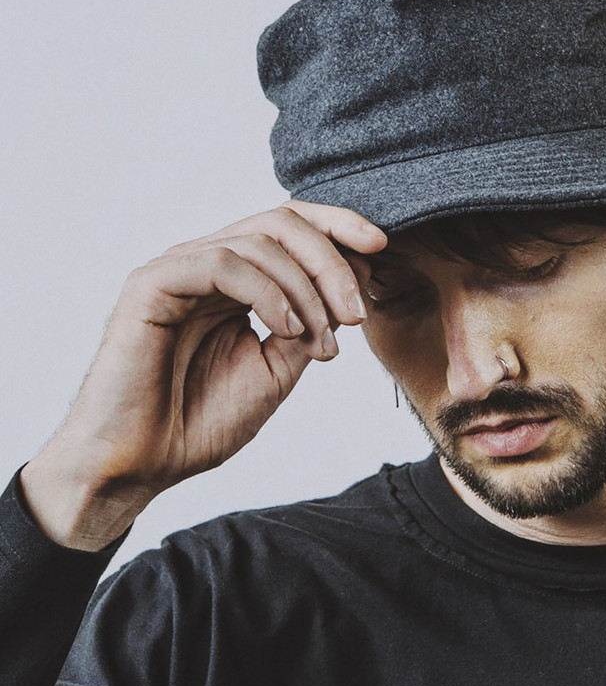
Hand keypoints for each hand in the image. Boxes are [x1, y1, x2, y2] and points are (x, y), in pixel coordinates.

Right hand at [20, 201, 386, 549]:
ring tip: (322, 338)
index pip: (290, 230)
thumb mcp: (276, 369)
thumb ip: (308, 326)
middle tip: (358, 312)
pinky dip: (267, 292)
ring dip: (307, 288)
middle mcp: (207, 264)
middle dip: (332, 260)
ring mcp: (179, 269)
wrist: (144, 462)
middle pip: (282, 223)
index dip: (338, 228)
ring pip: (259, 240)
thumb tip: (347, 293)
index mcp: (235, 280)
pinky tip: (286, 329)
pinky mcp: (153, 283)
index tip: (381, 251)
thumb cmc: (201, 420)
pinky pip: (223, 263)